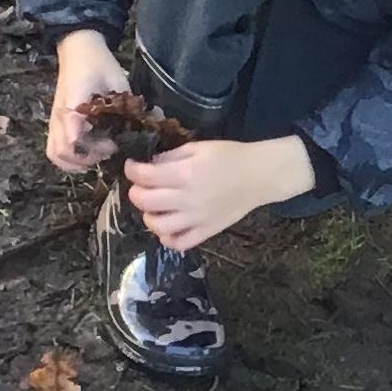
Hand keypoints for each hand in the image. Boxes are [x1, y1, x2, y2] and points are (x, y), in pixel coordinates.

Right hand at [47, 30, 132, 172]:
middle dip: (88, 158)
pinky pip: (54, 149)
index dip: (95, 148)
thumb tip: (142, 125)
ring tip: (97, 155)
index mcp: (74, 106)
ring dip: (76, 162)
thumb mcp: (117, 82)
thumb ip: (125, 105)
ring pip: (56, 154)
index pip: (74, 140)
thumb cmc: (99, 63)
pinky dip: (67, 159)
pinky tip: (86, 154)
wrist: (78, 48)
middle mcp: (60, 117)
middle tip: (108, 149)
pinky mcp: (55, 123)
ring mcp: (55, 121)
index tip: (113, 143)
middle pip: (64, 153)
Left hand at [124, 135, 313, 249]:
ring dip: (148, 216)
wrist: (260, 175)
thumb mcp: (199, 147)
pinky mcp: (206, 232)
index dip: (132, 169)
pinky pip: (179, 243)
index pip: (145, 176)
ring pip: (158, 226)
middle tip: (142, 186)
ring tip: (154, 208)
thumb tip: (149, 166)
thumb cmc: (230, 156)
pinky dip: (167, 238)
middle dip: (136, 192)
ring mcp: (197, 219)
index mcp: (186, 173)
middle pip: (145, 202)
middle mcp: (188, 199)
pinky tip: (168, 227)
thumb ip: (171, 156)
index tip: (132, 166)